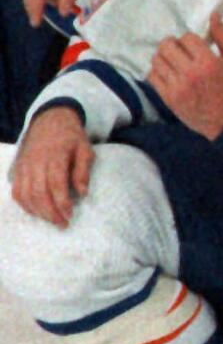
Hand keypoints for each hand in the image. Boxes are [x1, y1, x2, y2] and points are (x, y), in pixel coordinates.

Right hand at [10, 107, 93, 226]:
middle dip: (50, 212)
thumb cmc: (71, 137)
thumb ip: (83, 171)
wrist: (50, 119)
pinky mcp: (18, 169)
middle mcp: (36, 162)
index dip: (61, 202)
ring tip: (52, 220)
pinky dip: (25, 205)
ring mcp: (24, 166)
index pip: (55, 184)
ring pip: (25, 194)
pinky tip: (37, 212)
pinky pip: (16, 191)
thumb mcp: (85, 149)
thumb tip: (83, 193)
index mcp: (54, 155)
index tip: (70, 215)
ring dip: (38, 211)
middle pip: (38, 192)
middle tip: (62, 224)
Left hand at [147, 14, 222, 139]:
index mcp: (208, 62)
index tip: (196, 47)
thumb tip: (213, 16)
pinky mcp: (167, 98)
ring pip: (157, 59)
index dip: (191, 40)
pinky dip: (158, 71)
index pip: (187, 38)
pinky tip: (169, 74)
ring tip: (174, 63)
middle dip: (173, 45)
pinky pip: (152, 76)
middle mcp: (189, 73)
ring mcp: (176, 86)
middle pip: (167, 46)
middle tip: (181, 52)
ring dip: (164, 57)